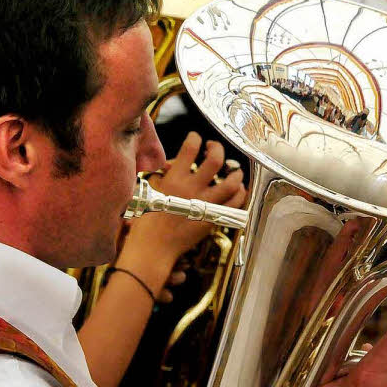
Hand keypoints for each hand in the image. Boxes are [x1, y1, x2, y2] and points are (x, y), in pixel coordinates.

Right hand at [115, 132, 245, 285]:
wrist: (153, 248)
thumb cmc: (147, 223)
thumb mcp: (149, 192)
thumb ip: (163, 176)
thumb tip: (172, 165)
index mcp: (174, 180)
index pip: (190, 149)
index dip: (195, 138)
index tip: (196, 138)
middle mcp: (192, 189)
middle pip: (215, 160)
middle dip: (217, 148)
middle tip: (214, 148)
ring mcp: (204, 205)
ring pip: (231, 182)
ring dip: (235, 173)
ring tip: (233, 170)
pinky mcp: (212, 219)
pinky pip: (234, 204)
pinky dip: (240, 194)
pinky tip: (238, 190)